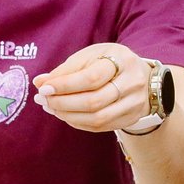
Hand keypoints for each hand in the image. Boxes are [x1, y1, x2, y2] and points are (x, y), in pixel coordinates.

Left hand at [32, 42, 148, 132]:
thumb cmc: (110, 63)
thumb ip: (66, 69)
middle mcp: (132, 83)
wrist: (144, 77)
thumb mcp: (91, 56)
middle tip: (43, 99)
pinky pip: (100, 127)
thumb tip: (40, 82)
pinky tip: (65, 114)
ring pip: (97, 118)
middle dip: (63, 103)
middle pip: (94, 101)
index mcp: (122, 60)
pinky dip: (77, 122)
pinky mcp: (130, 119)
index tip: (44, 88)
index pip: (91, 78)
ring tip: (51, 107)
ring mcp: (134, 104)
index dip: (65, 85)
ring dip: (68, 115)